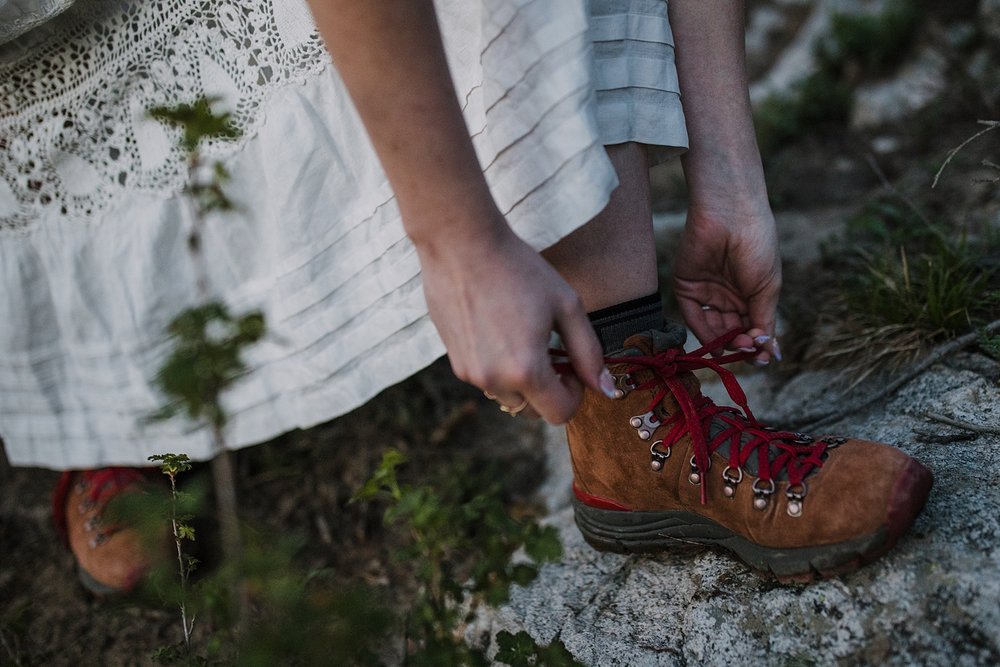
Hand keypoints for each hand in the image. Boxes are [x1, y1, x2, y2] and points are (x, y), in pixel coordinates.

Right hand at [415, 219, 611, 423]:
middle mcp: (494, 380)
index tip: (571, 366)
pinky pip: (486, 379)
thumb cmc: (518, 269)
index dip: (575, 394)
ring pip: (507, 396)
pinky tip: (499, 330)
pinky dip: (499, 367)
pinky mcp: (454, 363)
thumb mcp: (566, 306)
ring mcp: (470, 374)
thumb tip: (604, 388)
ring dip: (521, 380)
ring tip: (522, 338)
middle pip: (533, 410)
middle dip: (548, 389)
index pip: (559, 414)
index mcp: (526, 370)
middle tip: (550, 350)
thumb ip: (588, 351)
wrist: (462, 245)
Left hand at [672, 207, 781, 362]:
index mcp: (750, 293)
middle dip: (740, 344)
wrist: (731, 216)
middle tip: (749, 348)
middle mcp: (727, 295)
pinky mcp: (686, 287)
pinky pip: (694, 317)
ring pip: (713, 328)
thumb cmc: (757, 246)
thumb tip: (770, 352)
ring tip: (738, 344)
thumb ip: (764, 321)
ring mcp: (706, 292)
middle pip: (732, 331)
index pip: (751, 327)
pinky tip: (718, 343)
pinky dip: (705, 333)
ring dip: (725, 342)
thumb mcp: (767, 288)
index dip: (756, 344)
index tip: (763, 357)